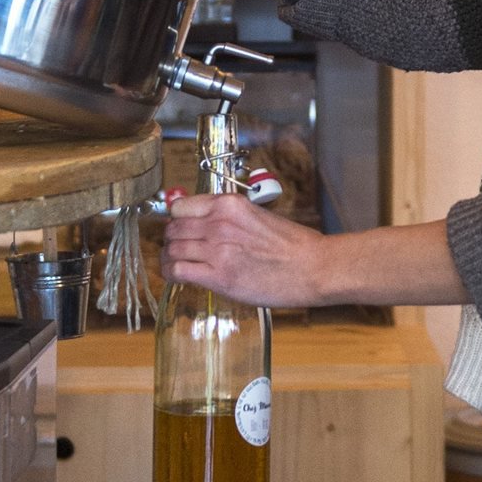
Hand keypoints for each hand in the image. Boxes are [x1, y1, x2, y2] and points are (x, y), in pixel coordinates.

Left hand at [162, 193, 330, 307]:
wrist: (313, 267)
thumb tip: (204, 224)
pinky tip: (175, 276)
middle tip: (176, 248)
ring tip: (173, 263)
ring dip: (169, 257)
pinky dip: (171, 273)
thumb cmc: (292, 244)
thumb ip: (228, 217)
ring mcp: (216, 250)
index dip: (175, 219)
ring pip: (172, 250)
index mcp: (228, 204)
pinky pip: (178, 271)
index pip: (180, 206)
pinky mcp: (218, 276)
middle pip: (173, 229)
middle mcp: (218, 223)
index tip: (178, 227)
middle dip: (171, 239)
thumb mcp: (256, 215)